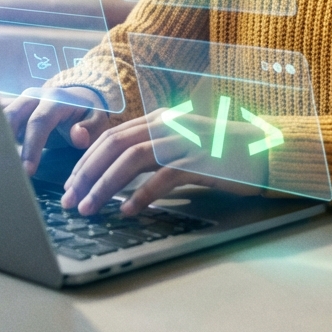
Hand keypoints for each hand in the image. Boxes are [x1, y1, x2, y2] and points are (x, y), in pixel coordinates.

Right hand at [3, 86, 108, 175]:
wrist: (78, 96)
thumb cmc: (87, 113)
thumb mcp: (96, 119)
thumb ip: (90, 128)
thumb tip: (78, 136)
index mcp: (54, 100)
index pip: (39, 122)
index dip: (31, 147)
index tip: (27, 171)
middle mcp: (33, 97)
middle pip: (12, 115)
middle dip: (4, 142)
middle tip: (2, 170)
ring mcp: (19, 101)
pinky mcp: (11, 108)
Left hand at [60, 110, 263, 216]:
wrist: (262, 150)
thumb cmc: (218, 153)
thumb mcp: (179, 146)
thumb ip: (152, 154)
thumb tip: (115, 179)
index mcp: (159, 120)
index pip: (111, 137)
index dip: (86, 160)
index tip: (70, 185)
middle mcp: (167, 125)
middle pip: (115, 145)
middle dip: (86, 173)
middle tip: (70, 200)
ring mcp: (184, 140)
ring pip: (132, 159)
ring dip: (105, 185)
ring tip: (89, 207)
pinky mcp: (200, 160)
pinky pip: (163, 177)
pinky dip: (141, 195)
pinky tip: (128, 211)